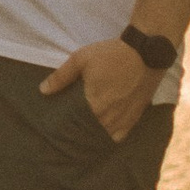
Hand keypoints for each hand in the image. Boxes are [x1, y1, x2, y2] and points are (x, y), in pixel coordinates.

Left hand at [43, 35, 159, 145]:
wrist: (146, 52)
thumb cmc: (111, 55)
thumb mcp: (81, 59)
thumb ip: (62, 76)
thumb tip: (43, 91)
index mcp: (94, 104)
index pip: (75, 126)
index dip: (66, 129)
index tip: (57, 130)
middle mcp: (109, 117)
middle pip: (89, 133)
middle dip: (78, 134)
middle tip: (68, 135)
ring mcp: (124, 119)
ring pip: (104, 137)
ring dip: (94, 136)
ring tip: (83, 135)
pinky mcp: (135, 117)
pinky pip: (120, 136)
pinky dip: (110, 137)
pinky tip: (103, 133)